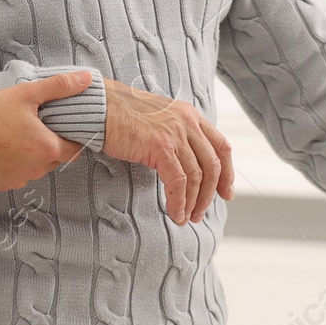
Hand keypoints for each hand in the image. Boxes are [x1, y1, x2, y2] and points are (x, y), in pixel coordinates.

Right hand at [0, 73, 85, 190]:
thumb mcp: (26, 93)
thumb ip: (59, 86)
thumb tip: (87, 78)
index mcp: (48, 148)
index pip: (75, 149)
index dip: (72, 137)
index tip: (62, 127)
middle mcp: (37, 170)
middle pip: (55, 159)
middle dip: (50, 145)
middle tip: (34, 127)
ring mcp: (19, 180)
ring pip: (35, 169)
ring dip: (32, 156)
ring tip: (15, 137)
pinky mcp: (2, 185)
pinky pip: (16, 176)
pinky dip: (13, 165)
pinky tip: (1, 149)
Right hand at [101, 80, 232, 224]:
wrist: (98, 106)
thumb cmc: (120, 117)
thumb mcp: (157, 122)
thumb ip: (174, 138)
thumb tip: (182, 166)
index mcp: (190, 116)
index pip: (221, 146)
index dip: (227, 173)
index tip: (225, 193)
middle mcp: (187, 122)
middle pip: (213, 165)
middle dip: (209, 195)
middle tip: (199, 213)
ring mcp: (175, 133)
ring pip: (197, 176)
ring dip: (193, 202)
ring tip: (185, 218)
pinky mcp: (160, 146)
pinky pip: (178, 180)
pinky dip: (178, 200)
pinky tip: (174, 212)